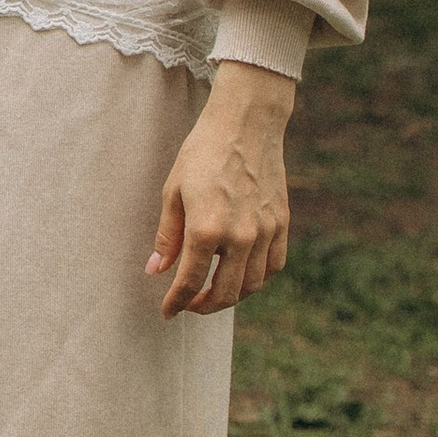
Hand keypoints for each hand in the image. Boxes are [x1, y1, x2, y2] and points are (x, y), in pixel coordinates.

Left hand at [148, 61, 293, 317]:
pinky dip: (258, 279)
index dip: (176, 303)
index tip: (168, 313)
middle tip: (189, 305)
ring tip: (213, 292)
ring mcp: (265, 231)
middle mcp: (239, 236)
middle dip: (204, 307)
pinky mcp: (281, 223)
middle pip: (224, 293)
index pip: (189, 282)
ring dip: (231, 296)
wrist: (246, 123)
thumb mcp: (173, 191)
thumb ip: (167, 236)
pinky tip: (242, 274)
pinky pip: (273, 265)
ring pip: (251, 285)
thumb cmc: (202, 153)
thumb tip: (156, 271)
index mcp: (206, 228)